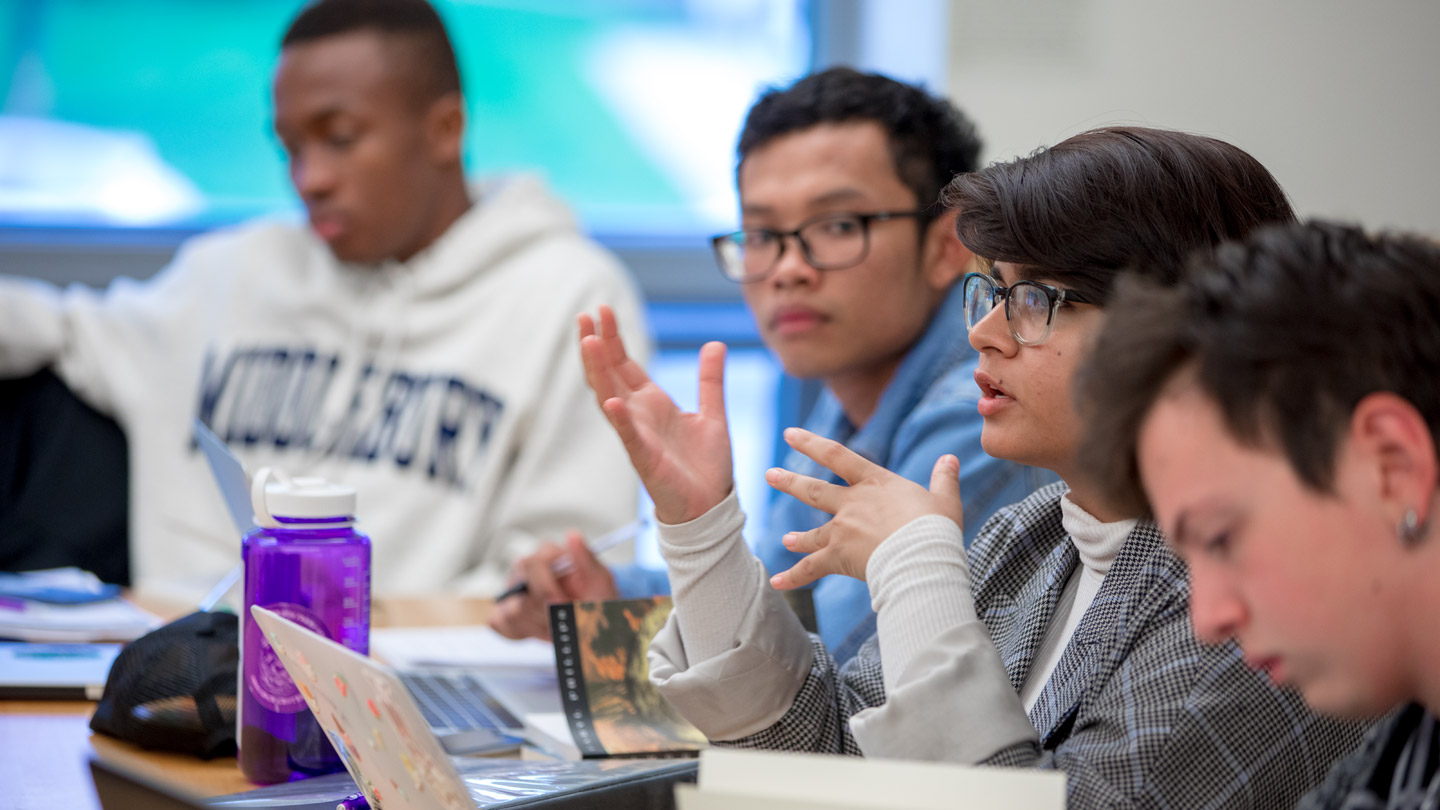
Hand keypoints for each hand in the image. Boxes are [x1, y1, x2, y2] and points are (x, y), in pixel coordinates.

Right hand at [488, 531, 617, 640]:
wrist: (592, 620)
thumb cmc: (595, 597)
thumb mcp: (600, 580)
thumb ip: (587, 559)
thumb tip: (572, 536)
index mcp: (547, 555)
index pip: (533, 564)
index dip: (545, 588)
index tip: (562, 604)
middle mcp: (525, 569)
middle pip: (520, 590)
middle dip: (544, 612)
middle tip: (563, 619)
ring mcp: (512, 590)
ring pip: (513, 611)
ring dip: (540, 625)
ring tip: (559, 623)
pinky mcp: (504, 610)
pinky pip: (501, 623)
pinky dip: (526, 632)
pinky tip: (544, 628)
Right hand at [578, 306, 734, 524]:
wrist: (711, 506)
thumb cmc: (706, 466)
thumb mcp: (713, 414)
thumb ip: (711, 381)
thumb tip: (715, 344)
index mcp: (653, 404)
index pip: (624, 364)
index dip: (613, 339)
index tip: (602, 311)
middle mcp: (638, 416)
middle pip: (609, 375)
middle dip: (597, 346)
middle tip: (585, 316)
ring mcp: (638, 436)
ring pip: (610, 399)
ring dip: (599, 372)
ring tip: (589, 344)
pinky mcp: (646, 459)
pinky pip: (629, 437)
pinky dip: (620, 420)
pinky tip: (610, 402)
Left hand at [764, 427, 963, 588]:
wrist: (922, 557)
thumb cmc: (936, 528)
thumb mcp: (945, 500)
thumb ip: (943, 479)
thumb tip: (950, 458)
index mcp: (875, 483)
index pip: (837, 456)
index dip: (811, 443)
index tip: (790, 435)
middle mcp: (852, 503)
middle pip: (813, 490)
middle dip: (789, 482)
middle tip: (769, 475)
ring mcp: (842, 530)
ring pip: (810, 533)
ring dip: (797, 538)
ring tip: (784, 539)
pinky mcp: (838, 557)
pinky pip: (811, 569)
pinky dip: (794, 577)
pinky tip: (777, 582)